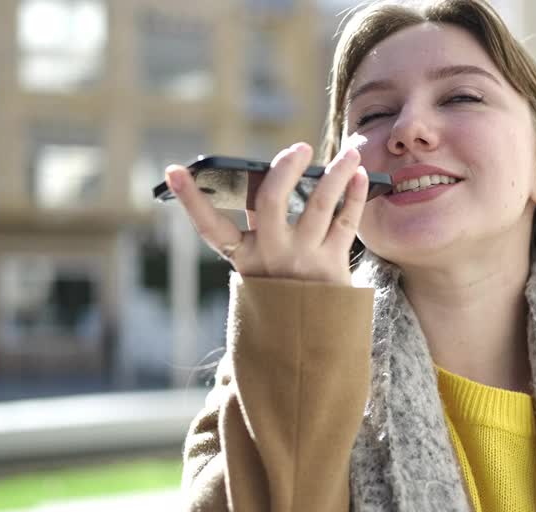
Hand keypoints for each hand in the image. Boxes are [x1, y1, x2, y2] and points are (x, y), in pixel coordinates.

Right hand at [164, 142, 368, 285]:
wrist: (309, 338)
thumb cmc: (282, 287)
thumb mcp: (260, 262)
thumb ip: (261, 223)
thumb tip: (274, 172)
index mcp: (244, 256)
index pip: (210, 226)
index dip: (190, 200)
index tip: (174, 171)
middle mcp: (272, 255)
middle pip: (273, 201)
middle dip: (286, 168)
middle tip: (301, 148)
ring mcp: (304, 259)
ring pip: (322, 204)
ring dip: (337, 173)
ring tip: (351, 153)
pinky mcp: (334, 265)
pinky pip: (348, 222)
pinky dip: (356, 196)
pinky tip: (361, 176)